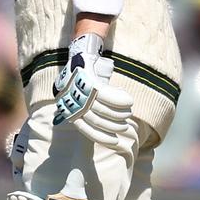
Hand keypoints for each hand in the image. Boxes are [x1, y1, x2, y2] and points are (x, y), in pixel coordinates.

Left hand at [52, 34, 134, 151]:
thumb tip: (105, 130)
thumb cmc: (83, 82)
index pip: (87, 130)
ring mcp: (80, 92)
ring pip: (105, 109)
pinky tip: (129, 101)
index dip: (102, 138)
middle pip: (98, 120)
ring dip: (120, 114)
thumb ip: (89, 113)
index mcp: (70, 111)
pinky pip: (108, 96)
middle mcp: (73, 103)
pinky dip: (121, 101)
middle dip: (114, 125)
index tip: (116, 141)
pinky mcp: (89, 81)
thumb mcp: (82, 99)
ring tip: (127, 114)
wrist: (80, 57)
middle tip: (125, 125)